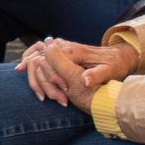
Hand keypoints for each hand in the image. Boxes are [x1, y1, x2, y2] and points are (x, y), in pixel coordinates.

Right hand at [19, 38, 138, 108]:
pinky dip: (30, 63)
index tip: (58, 96)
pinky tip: (25, 71)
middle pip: (39, 58)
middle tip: (45, 99)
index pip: (51, 61)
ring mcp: (62, 47)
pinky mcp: (61, 50)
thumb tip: (84, 80)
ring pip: (36, 55)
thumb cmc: (114, 65)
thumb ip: (97, 75)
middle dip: (39, 80)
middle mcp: (65, 46)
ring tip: (39, 93)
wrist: (119, 56)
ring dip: (33, 74)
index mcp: (74, 51)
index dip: (52, 80)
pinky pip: (39, 54)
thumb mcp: (109, 72)